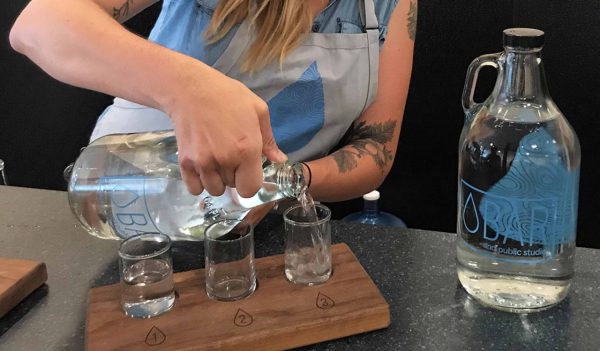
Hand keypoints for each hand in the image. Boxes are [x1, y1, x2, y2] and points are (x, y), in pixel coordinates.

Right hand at [166, 65, 286, 196]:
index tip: (247, 170)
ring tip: (215, 159)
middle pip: (233, 187)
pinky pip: (194, 188)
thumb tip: (280, 160)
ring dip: (216, 179)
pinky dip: (199, 181)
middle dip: (234, 175)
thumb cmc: (227, 96)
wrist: (190, 89)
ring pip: (214, 189)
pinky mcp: (185, 162)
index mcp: (247, 149)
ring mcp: (203, 162)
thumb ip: (269, 140)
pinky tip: (202, 166)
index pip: (250, 188)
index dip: (250, 181)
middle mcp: (225, 160)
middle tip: (229, 154)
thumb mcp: (258, 110)